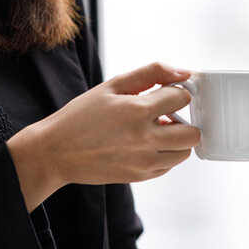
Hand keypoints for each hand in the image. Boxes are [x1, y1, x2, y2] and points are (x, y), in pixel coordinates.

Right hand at [8, 62, 200, 210]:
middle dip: (184, 120)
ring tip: (156, 130)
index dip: (176, 92)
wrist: (55, 152)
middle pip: (193, 132)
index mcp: (137, 111)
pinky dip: (165, 154)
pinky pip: (170, 165)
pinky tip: (147, 144)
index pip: (182, 98)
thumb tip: (183, 72)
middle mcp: (145, 139)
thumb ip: (151, 73)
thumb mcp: (113, 86)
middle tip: (166, 115)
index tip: (165, 94)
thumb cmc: (81, 117)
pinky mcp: (141, 176)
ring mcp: (144, 161)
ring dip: (177, 139)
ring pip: (185, 152)